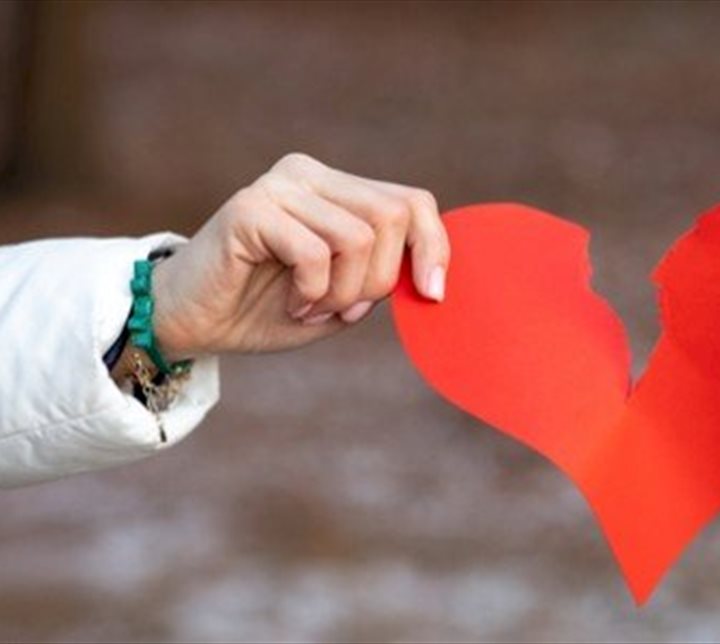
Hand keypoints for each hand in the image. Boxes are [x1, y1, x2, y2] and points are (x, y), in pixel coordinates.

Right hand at [151, 153, 449, 357]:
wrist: (189, 325)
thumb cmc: (267, 310)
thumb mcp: (343, 296)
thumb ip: (384, 277)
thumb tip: (434, 275)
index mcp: (337, 188)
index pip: (414, 201)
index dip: (435, 247)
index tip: (434, 294)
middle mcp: (310, 174)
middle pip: (393, 217)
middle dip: (380, 280)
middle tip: (343, 309)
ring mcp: (279, 186)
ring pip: (359, 236)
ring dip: (344, 291)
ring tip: (312, 307)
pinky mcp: (250, 208)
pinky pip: (316, 252)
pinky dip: (314, 291)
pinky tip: (291, 304)